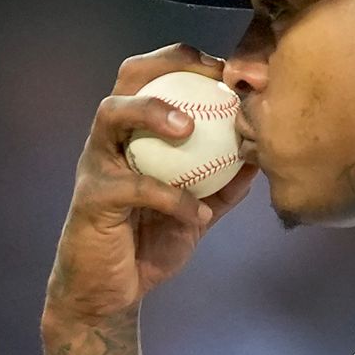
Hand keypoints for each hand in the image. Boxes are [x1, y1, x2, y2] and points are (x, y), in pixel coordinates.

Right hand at [45, 43, 259, 326]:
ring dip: (151, 111)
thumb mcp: (197, 210)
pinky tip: (199, 215)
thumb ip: (225, 183)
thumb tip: (264, 157)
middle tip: (209, 79)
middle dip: (166, 65)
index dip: (186, 60)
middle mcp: (110, 139)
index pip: (153, 75)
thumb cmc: (150, 242)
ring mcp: (95, 164)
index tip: (227, 69)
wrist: (109, 294)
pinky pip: (133, 185)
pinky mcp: (90, 197)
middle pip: (127, 79)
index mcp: (135, 134)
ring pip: (112, 114)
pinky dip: (172, 198)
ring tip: (188, 127)